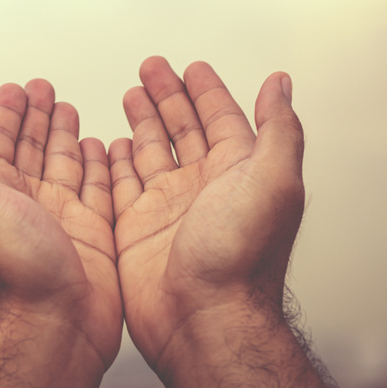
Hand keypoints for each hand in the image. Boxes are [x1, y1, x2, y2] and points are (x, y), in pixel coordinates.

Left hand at [0, 79, 120, 368]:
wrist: (50, 328)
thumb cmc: (2, 268)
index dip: (6, 113)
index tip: (17, 88)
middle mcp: (22, 203)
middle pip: (31, 147)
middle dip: (38, 117)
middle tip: (48, 89)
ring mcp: (59, 218)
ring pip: (64, 164)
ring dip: (67, 136)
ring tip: (73, 110)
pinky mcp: (94, 234)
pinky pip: (100, 189)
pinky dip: (101, 166)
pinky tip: (104, 147)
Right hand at [110, 57, 304, 369]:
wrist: (203, 321)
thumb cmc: (241, 256)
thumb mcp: (273, 181)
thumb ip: (278, 129)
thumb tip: (280, 81)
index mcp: (238, 172)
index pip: (221, 119)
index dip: (206, 91)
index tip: (191, 66)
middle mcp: (203, 188)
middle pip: (183, 129)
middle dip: (167, 96)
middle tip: (149, 67)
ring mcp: (167, 208)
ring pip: (151, 152)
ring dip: (142, 122)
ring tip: (129, 94)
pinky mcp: (134, 229)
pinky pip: (120, 185)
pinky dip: (113, 161)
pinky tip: (106, 143)